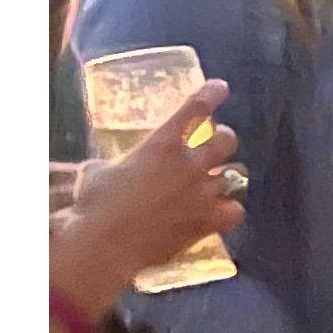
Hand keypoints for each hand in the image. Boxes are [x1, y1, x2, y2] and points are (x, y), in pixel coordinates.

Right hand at [53, 82, 242, 319]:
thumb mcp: (97, 172)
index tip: (220, 87)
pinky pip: (236, 210)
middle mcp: (189, 164)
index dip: (211, 93)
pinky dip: (230, 210)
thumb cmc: (94, 205)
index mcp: (161, 144)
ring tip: (220, 180)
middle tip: (215, 144)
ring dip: (228, 175)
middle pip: (227, 139)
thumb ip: (116, 165)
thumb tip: (111, 170)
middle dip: (223, 139)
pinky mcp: (208, 221)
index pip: (196, 108)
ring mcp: (202, 193)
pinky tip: (221, 212)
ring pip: (237, 175)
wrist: (104, 245)